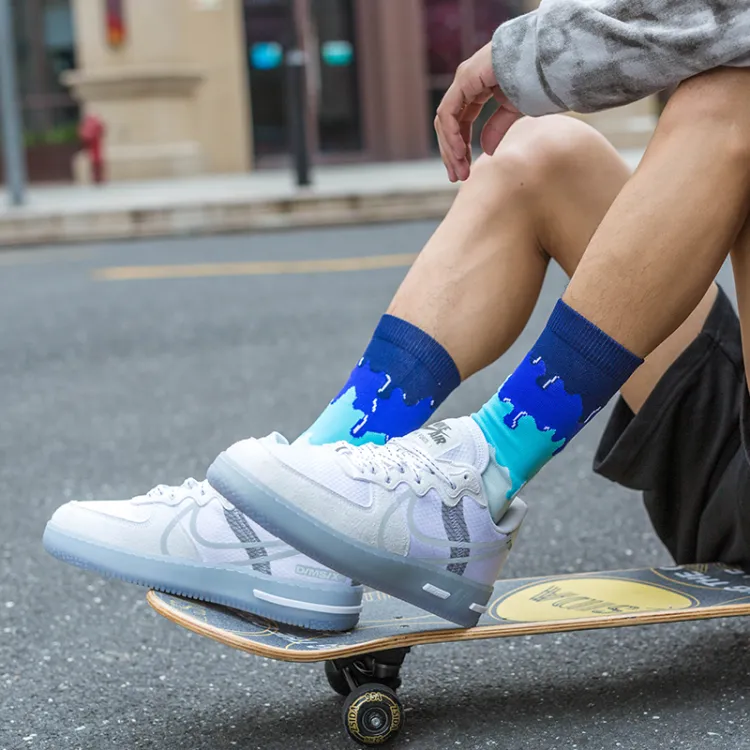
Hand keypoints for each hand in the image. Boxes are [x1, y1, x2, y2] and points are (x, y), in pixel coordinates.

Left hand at [434, 42, 521, 181]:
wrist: (548, 57)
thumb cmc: (535, 77)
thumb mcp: (513, 109)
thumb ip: (496, 128)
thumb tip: (485, 151)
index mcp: (475, 89)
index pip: (459, 123)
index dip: (459, 148)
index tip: (464, 172)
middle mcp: (465, 83)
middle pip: (449, 124)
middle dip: (452, 153)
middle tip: (458, 177)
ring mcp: (463, 79)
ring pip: (445, 121)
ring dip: (450, 149)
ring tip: (460, 170)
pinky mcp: (465, 79)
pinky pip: (449, 112)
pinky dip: (452, 134)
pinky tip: (460, 153)